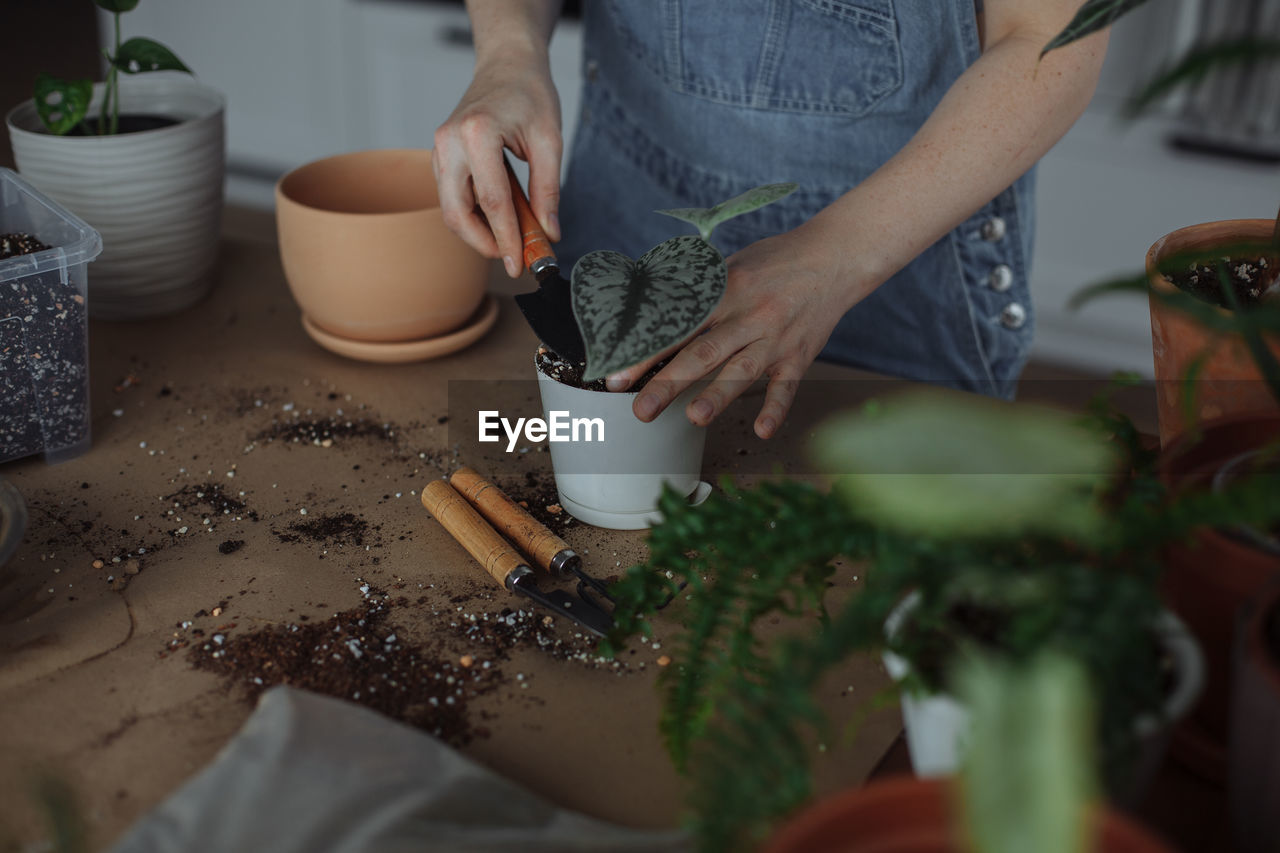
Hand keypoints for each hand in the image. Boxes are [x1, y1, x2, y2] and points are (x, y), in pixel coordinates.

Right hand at [433, 54, 561, 277]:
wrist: (507, 63)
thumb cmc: (530, 94)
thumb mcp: (550, 140)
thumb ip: (549, 189)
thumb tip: (550, 232)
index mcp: (477, 134)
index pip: (492, 202)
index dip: (506, 239)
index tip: (519, 265)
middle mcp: (449, 142)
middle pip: (457, 213)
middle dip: (484, 243)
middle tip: (512, 259)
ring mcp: (439, 149)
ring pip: (450, 208)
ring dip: (478, 232)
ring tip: (511, 239)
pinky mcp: (441, 155)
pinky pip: (452, 196)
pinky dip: (473, 215)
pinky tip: (498, 220)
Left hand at [606, 226, 862, 438]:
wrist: (835, 257)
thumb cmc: (774, 261)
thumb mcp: (730, 265)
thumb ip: (696, 293)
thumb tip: (651, 315)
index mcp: (723, 291)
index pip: (677, 325)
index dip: (645, 352)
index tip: (618, 375)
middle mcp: (748, 315)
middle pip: (703, 353)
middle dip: (669, 382)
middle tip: (641, 409)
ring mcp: (775, 338)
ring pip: (742, 370)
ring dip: (718, 395)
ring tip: (694, 418)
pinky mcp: (799, 355)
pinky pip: (786, 386)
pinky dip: (776, 409)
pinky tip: (762, 430)